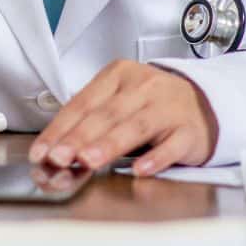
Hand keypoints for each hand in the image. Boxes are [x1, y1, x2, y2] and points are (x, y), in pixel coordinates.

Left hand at [28, 60, 217, 175]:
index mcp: (117, 75)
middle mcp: (142, 87)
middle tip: (58, 158)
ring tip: (88, 161)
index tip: (41, 151)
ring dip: (108, 145)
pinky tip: (140, 170)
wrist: (204, 104)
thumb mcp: (119, 101)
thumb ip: (91, 122)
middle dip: (78, 138)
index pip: (82, 103)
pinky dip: (155, 158)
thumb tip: (55, 152)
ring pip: (134, 127)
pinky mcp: (189, 131)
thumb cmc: (151, 105)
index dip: (60, 128)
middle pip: (105, 114)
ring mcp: (167, 108)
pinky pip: (171, 145)